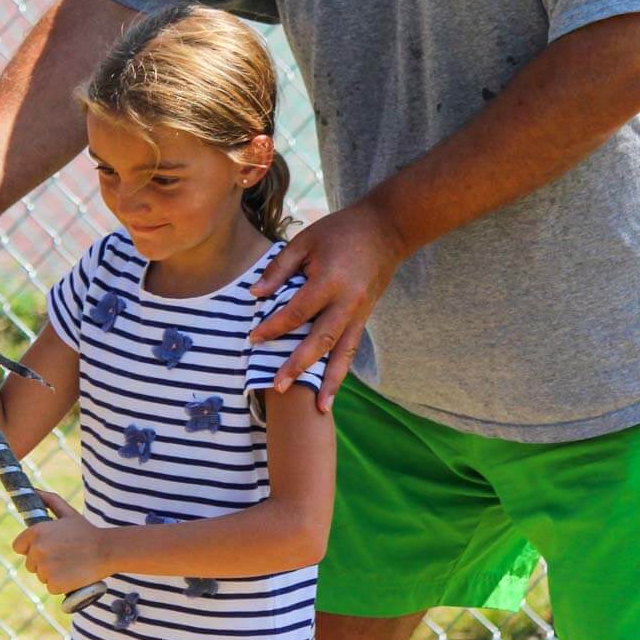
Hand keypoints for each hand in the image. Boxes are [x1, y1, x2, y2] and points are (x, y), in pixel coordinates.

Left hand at [11, 491, 107, 593]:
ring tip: (70, 564)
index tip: (44, 548)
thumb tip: (33, 490)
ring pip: (40, 575)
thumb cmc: (87, 531)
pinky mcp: (54, 584)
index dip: (30, 548)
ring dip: (52, 573)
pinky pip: (50, 587)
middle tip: (63, 556)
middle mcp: (37, 550)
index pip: (18, 546)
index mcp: (36, 532)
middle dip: (43, 562)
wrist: (107, 550)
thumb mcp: (68, 513)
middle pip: (30, 563)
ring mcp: (45, 568)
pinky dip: (60, 585)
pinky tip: (72, 575)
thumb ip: (49, 500)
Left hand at [248, 199, 407, 411]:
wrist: (385, 231)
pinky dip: (341, 370)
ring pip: (343, 354)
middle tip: (278, 386)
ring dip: (329, 382)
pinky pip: (352, 348)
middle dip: (299, 366)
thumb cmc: (339, 232)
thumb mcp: (305, 241)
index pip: (297, 311)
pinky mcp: (365, 318)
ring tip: (319, 409)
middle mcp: (347, 302)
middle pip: (321, 341)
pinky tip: (332, 390)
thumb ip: (279, 269)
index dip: (274, 327)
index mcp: (329, 280)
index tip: (254, 338)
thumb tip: (255, 295)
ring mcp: (360, 313)